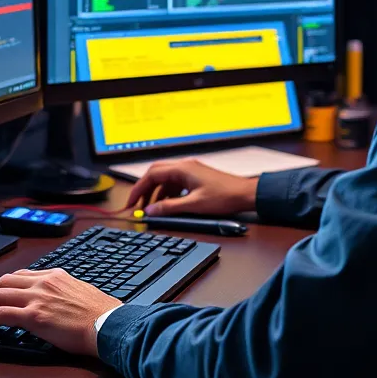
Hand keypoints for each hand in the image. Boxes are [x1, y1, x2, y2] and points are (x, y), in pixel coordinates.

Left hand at [0, 268, 120, 356]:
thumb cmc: (100, 315)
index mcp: (55, 276)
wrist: (108, 325)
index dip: (2, 286)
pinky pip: (1, 315)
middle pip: (3, 281)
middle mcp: (44, 282)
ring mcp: (38, 297)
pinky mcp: (35, 316)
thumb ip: (63, 293)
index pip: (20, 275)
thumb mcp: (81, 293)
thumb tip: (55, 303)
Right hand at [125, 159, 257, 217]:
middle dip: (145, 190)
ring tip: (152, 209)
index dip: (138, 189)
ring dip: (157, 193)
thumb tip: (151, 210)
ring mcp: (191, 171)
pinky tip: (168, 205)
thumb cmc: (224, 196)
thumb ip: (170, 207)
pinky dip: (168, 194)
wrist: (245, 194)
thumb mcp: (193, 205)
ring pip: (166, 179)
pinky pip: (176, 183)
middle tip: (137, 205)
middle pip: (156, 174)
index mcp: (183, 169)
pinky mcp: (196, 178)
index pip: (152, 175)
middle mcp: (185, 166)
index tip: (131, 202)